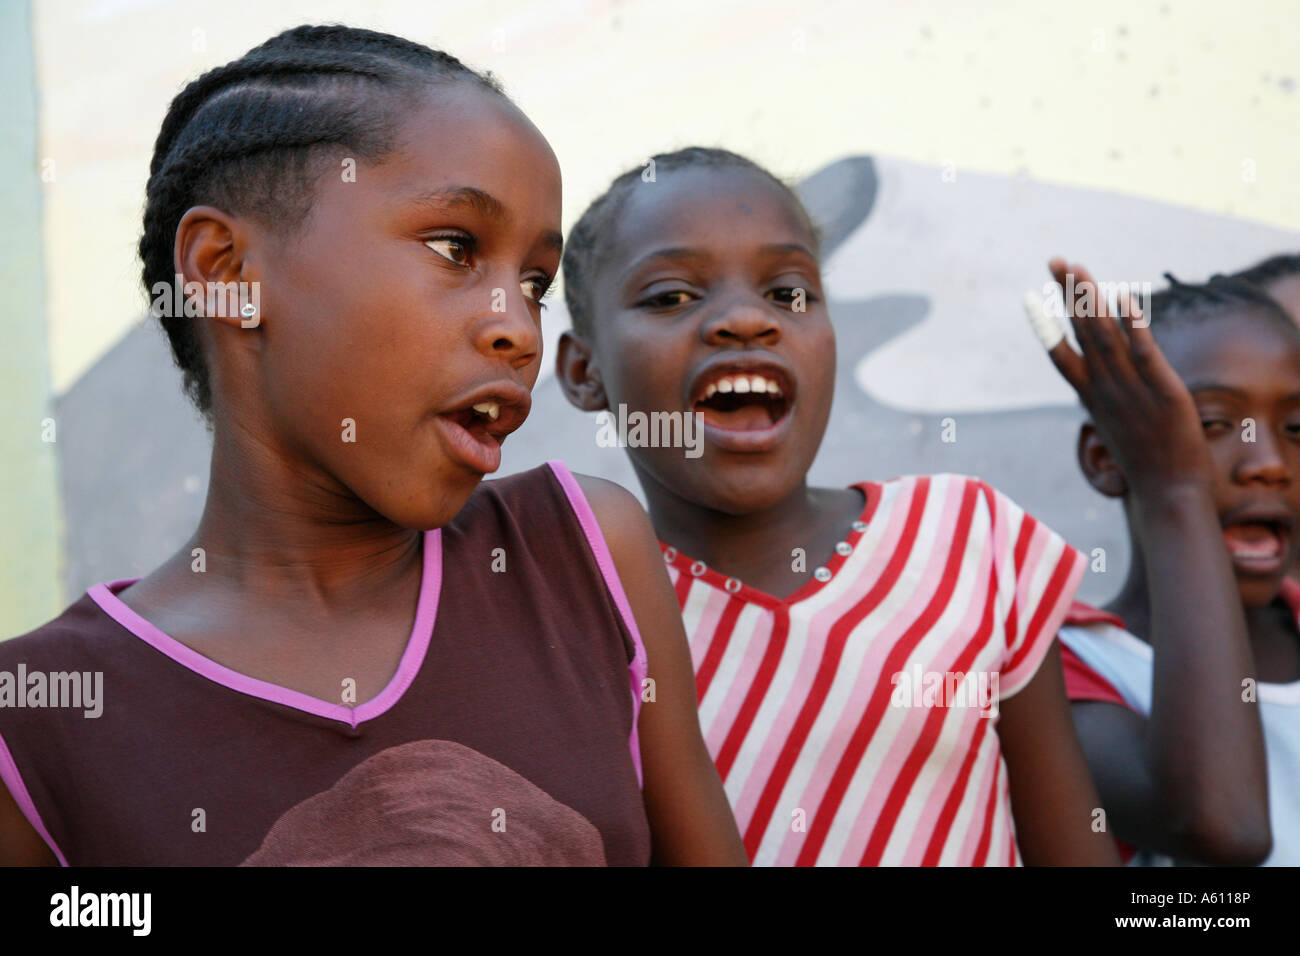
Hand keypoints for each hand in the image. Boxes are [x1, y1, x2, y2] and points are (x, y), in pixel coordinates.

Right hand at [1039, 258, 1211, 492]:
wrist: (1166, 492)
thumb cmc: (1144, 464)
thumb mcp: (1118, 429)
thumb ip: (1110, 403)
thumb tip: (1100, 395)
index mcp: (1091, 396)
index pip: (1060, 354)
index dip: (1044, 324)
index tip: (1029, 299)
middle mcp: (1104, 387)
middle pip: (1080, 331)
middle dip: (1067, 293)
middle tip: (1054, 260)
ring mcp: (1130, 388)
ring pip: (1105, 334)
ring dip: (1091, 298)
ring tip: (1079, 268)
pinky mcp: (1161, 390)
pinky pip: (1143, 351)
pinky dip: (1132, 324)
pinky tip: (1123, 298)